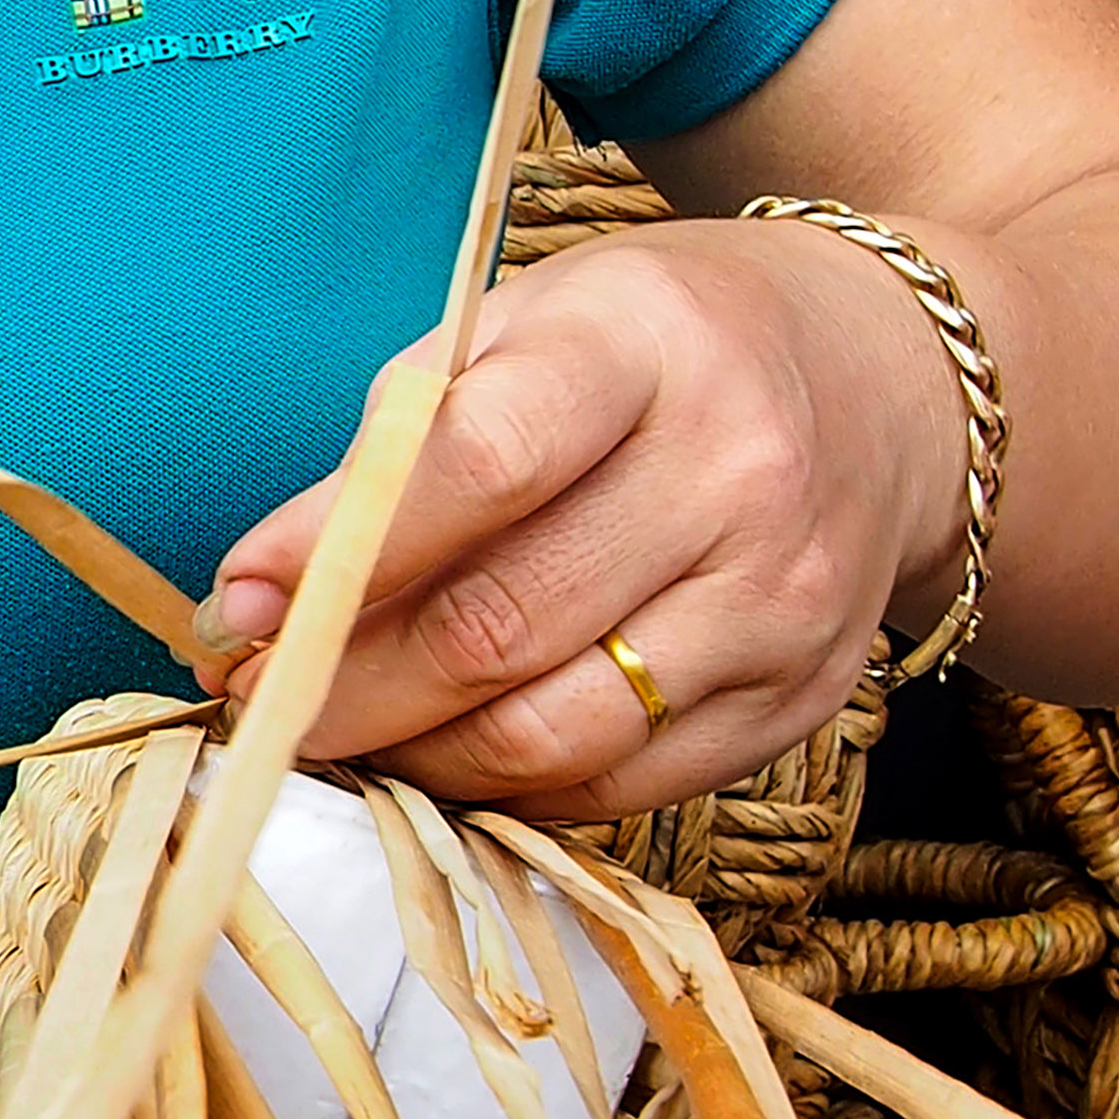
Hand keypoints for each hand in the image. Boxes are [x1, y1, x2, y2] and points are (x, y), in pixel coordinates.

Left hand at [196, 222, 969, 812]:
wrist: (884, 384)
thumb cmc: (655, 351)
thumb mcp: (529, 329)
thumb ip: (397, 449)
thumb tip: (255, 598)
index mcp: (649, 348)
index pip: (479, 464)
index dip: (338, 554)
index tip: (234, 607)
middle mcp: (738, 474)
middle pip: (500, 626)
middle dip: (345, 684)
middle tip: (257, 697)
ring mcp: (784, 601)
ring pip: (552, 733)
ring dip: (413, 755)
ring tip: (339, 733)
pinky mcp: (803, 701)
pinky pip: (621, 784)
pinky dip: (509, 788)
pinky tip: (447, 752)